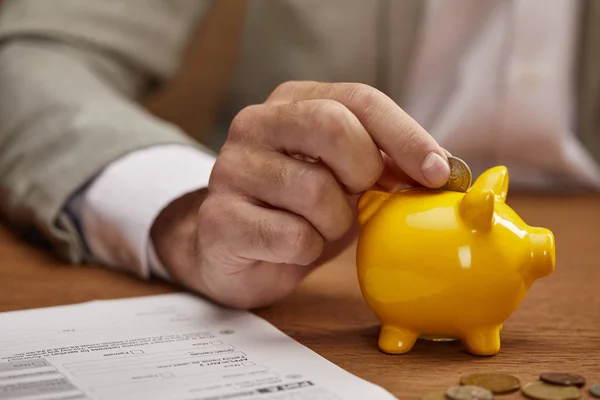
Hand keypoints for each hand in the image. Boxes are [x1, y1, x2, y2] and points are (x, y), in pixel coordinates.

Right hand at [153, 81, 449, 308]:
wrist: (237, 251)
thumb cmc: (299, 209)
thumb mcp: (346, 177)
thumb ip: (385, 163)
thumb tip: (445, 170)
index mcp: (292, 102)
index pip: (358, 99)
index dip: (406, 135)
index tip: (438, 173)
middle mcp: (255, 125)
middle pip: (330, 125)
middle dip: (362, 171)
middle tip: (360, 198)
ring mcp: (230, 169)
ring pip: (314, 190)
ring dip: (335, 223)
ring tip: (320, 228)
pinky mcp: (218, 218)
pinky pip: (292, 236)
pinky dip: (308, 250)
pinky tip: (293, 248)